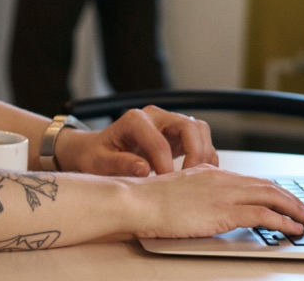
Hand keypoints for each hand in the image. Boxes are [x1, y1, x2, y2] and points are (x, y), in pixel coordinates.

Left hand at [57, 105, 217, 176]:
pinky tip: (198, 177)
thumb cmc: (97, 155)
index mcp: (135, 120)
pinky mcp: (178, 134)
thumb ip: (120, 164)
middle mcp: (156, 116)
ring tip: (197, 180)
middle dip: (196, 154)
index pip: (159, 142)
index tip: (167, 186)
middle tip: (191, 181)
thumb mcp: (100, 162)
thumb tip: (143, 170)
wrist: (98, 149)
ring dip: (204, 155)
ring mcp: (169, 123)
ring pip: (200, 130)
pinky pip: (201, 140)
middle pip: (189, 127)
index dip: (166, 166)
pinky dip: (205, 158)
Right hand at [132, 163, 303, 238]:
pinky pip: (262, 215)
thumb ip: (197, 195)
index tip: (287, 201)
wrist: (137, 200)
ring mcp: (223, 194)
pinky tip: (292, 228)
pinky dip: (282, 221)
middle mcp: (221, 179)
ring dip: (294, 210)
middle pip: (267, 186)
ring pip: (271, 197)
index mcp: (211, 173)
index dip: (274, 191)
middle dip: (291, 200)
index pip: (252, 180)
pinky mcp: (223, 211)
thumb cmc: (149, 200)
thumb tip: (207, 208)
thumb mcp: (177, 192)